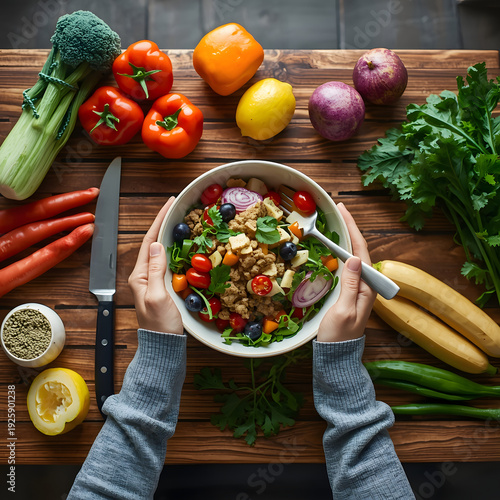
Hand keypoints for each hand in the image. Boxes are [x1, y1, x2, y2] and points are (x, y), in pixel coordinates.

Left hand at [128, 197, 182, 334]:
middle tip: (176, 207)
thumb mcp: (157, 296)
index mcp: (139, 275)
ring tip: (180, 220)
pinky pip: (168, 262)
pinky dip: (176, 249)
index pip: (148, 242)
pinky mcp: (163, 286)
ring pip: (161, 251)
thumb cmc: (160, 324)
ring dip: (169, 234)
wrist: (164, 346)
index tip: (169, 204)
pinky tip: (184, 244)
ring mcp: (153, 281)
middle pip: (153, 243)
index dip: (159, 221)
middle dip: (163, 223)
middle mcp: (144, 275)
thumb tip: (156, 245)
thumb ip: (155, 270)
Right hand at [317, 203, 375, 342]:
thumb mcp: (344, 310)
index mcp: (368, 288)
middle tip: (338, 210)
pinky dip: (340, 251)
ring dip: (345, 238)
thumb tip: (355, 259)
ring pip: (353, 256)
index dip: (353, 229)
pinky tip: (333, 246)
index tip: (343, 211)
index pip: (361, 252)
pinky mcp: (348, 292)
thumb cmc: (338, 335)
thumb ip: (351, 285)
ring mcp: (357, 288)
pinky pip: (346, 266)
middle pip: (359, 250)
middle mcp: (366, 285)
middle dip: (350, 228)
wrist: (336, 356)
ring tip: (336, 222)